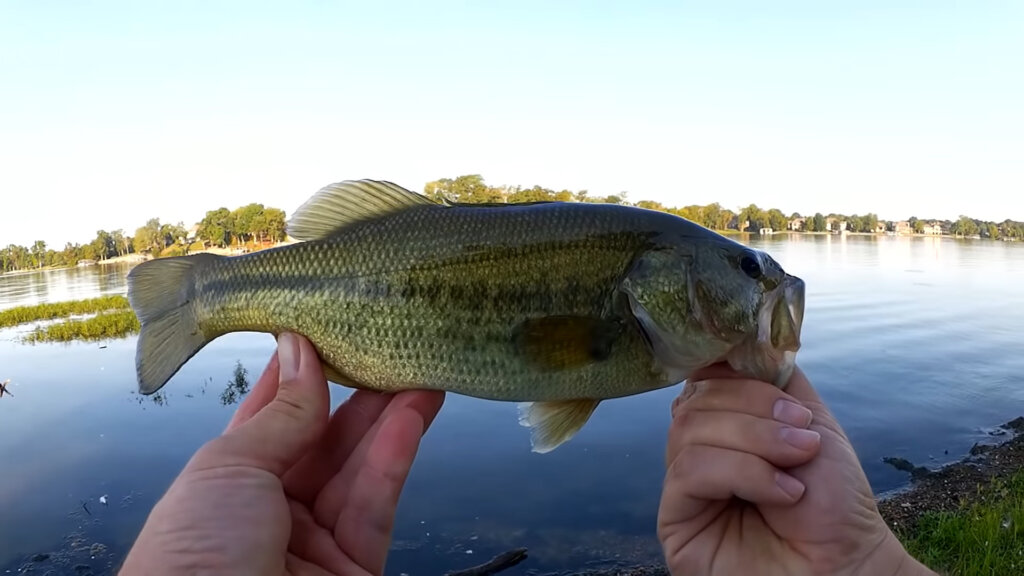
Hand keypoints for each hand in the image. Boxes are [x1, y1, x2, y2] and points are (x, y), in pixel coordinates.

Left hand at [120, 332, 444, 574]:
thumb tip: (302, 350)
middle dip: (358, 393)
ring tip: (422, 370)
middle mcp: (272, 510)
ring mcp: (316, 541)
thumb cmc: (194, 553)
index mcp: (226, 485)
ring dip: (390, 418)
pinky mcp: (357, 567)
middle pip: (325, 441)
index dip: (300, 373)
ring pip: (359, 468)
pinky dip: (396, 456)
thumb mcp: (229, 468)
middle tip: (391, 346)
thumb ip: (281, 414)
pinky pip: (378, 503)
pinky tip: (414, 415)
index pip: (271, 417)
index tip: (328, 329)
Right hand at [656, 364, 935, 575]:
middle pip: (696, 400)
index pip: (705, 376)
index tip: (773, 377)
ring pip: (690, 430)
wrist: (847, 564)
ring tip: (797, 465)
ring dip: (754, 442)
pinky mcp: (675, 518)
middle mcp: (698, 450)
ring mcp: (684, 485)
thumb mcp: (810, 421)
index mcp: (725, 423)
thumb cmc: (834, 503)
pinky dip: (742, 472)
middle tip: (802, 436)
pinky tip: (782, 493)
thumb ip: (774, 380)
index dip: (730, 367)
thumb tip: (739, 338)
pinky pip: (690, 471)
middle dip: (754, 410)